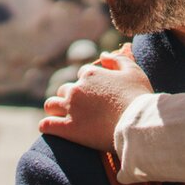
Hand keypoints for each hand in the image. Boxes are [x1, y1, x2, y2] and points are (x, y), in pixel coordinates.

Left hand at [37, 45, 153, 152]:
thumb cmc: (139, 97)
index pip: (83, 74)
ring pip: (51, 105)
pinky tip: (54, 129)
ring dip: (55, 109)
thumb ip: (117, 60)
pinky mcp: (68, 128)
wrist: (138, 124)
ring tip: (63, 117)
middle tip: (82, 109)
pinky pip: (46, 125)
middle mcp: (77, 88)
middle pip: (65, 89)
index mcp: (91, 73)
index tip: (96, 95)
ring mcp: (70, 108)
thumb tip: (103, 55)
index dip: (90, 84)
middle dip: (71, 97)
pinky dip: (47, 126)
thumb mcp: (134, 72)